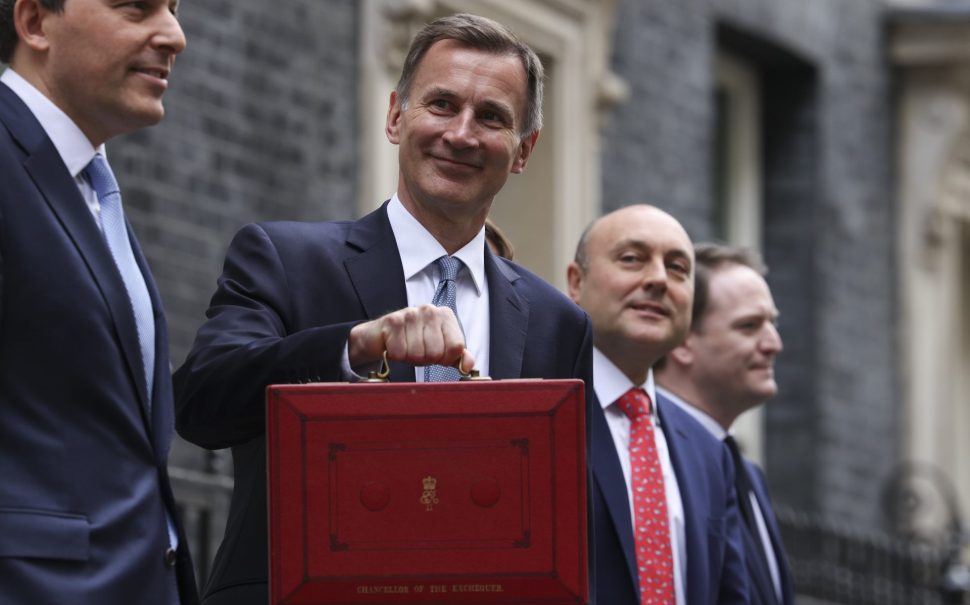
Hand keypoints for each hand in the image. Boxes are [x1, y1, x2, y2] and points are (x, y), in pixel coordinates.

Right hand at [348, 305, 473, 370]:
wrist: (381, 336)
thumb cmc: (413, 342)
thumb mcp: (439, 349)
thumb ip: (456, 356)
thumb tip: (468, 365)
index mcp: (445, 315)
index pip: (456, 347)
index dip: (445, 359)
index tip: (436, 355)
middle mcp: (430, 310)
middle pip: (436, 352)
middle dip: (425, 359)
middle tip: (417, 351)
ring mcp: (411, 313)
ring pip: (417, 354)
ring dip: (409, 358)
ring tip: (406, 347)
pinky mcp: (393, 320)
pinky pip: (400, 353)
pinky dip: (396, 356)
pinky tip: (394, 345)